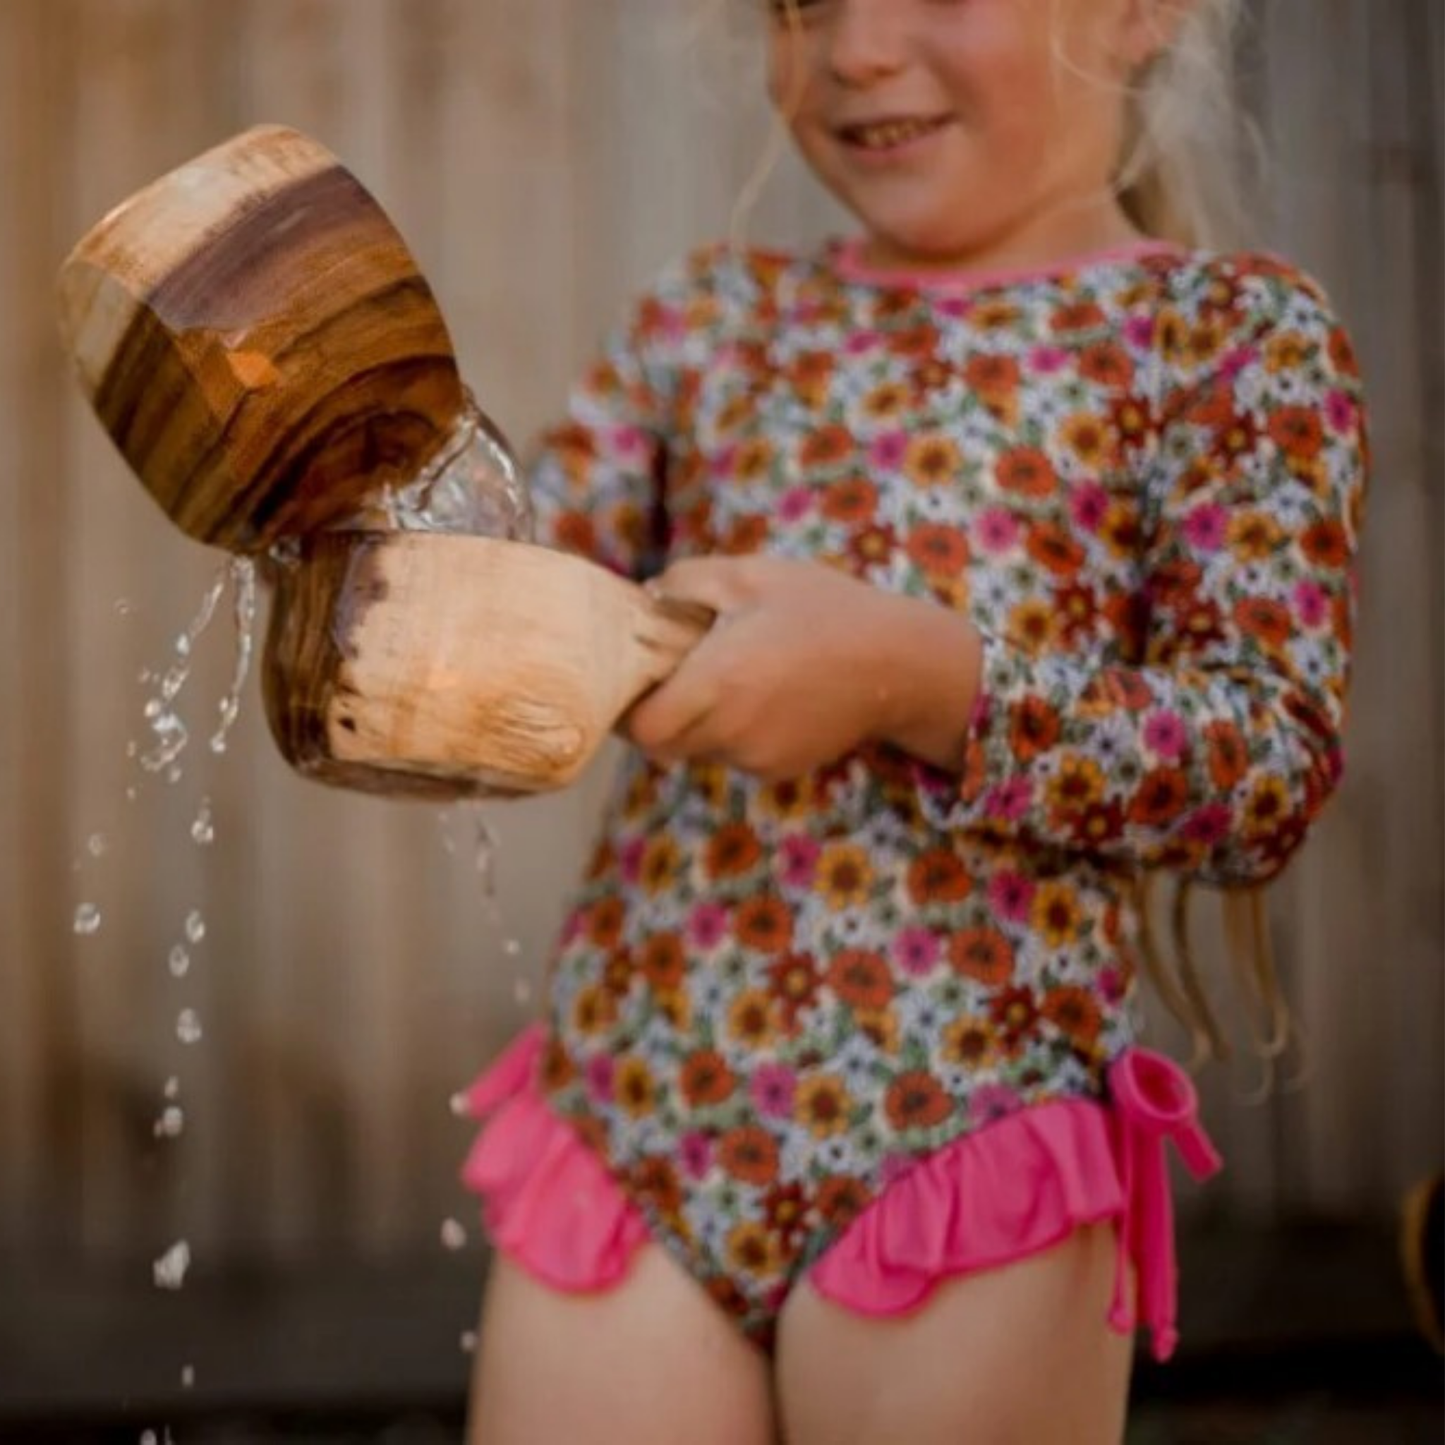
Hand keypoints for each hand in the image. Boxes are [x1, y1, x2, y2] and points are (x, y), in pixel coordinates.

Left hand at [624, 554, 981, 780]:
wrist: (900, 663)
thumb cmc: (825, 609)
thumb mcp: (751, 574)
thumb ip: (686, 581)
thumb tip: (645, 595)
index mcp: (717, 683)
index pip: (642, 728)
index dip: (628, 709)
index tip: (632, 678)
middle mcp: (731, 731)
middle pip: (663, 746)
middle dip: (657, 716)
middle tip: (668, 675)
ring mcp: (756, 756)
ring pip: (699, 752)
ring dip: (696, 724)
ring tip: (724, 677)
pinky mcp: (779, 768)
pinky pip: (734, 756)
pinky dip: (731, 733)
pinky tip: (760, 696)